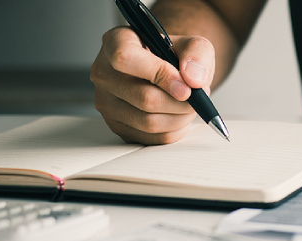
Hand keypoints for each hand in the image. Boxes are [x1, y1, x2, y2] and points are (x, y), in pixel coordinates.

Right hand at [90, 26, 215, 143]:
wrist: (168, 72)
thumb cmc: (175, 56)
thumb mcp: (193, 45)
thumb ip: (197, 53)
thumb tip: (193, 79)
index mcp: (116, 42)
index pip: (126, 58)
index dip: (160, 75)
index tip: (186, 86)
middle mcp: (104, 72)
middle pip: (144, 98)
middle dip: (181, 103)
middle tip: (197, 97)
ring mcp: (106, 102)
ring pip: (148, 122)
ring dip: (180, 118)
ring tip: (190, 105)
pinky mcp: (117, 126)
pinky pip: (152, 138)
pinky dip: (174, 130)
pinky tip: (179, 115)